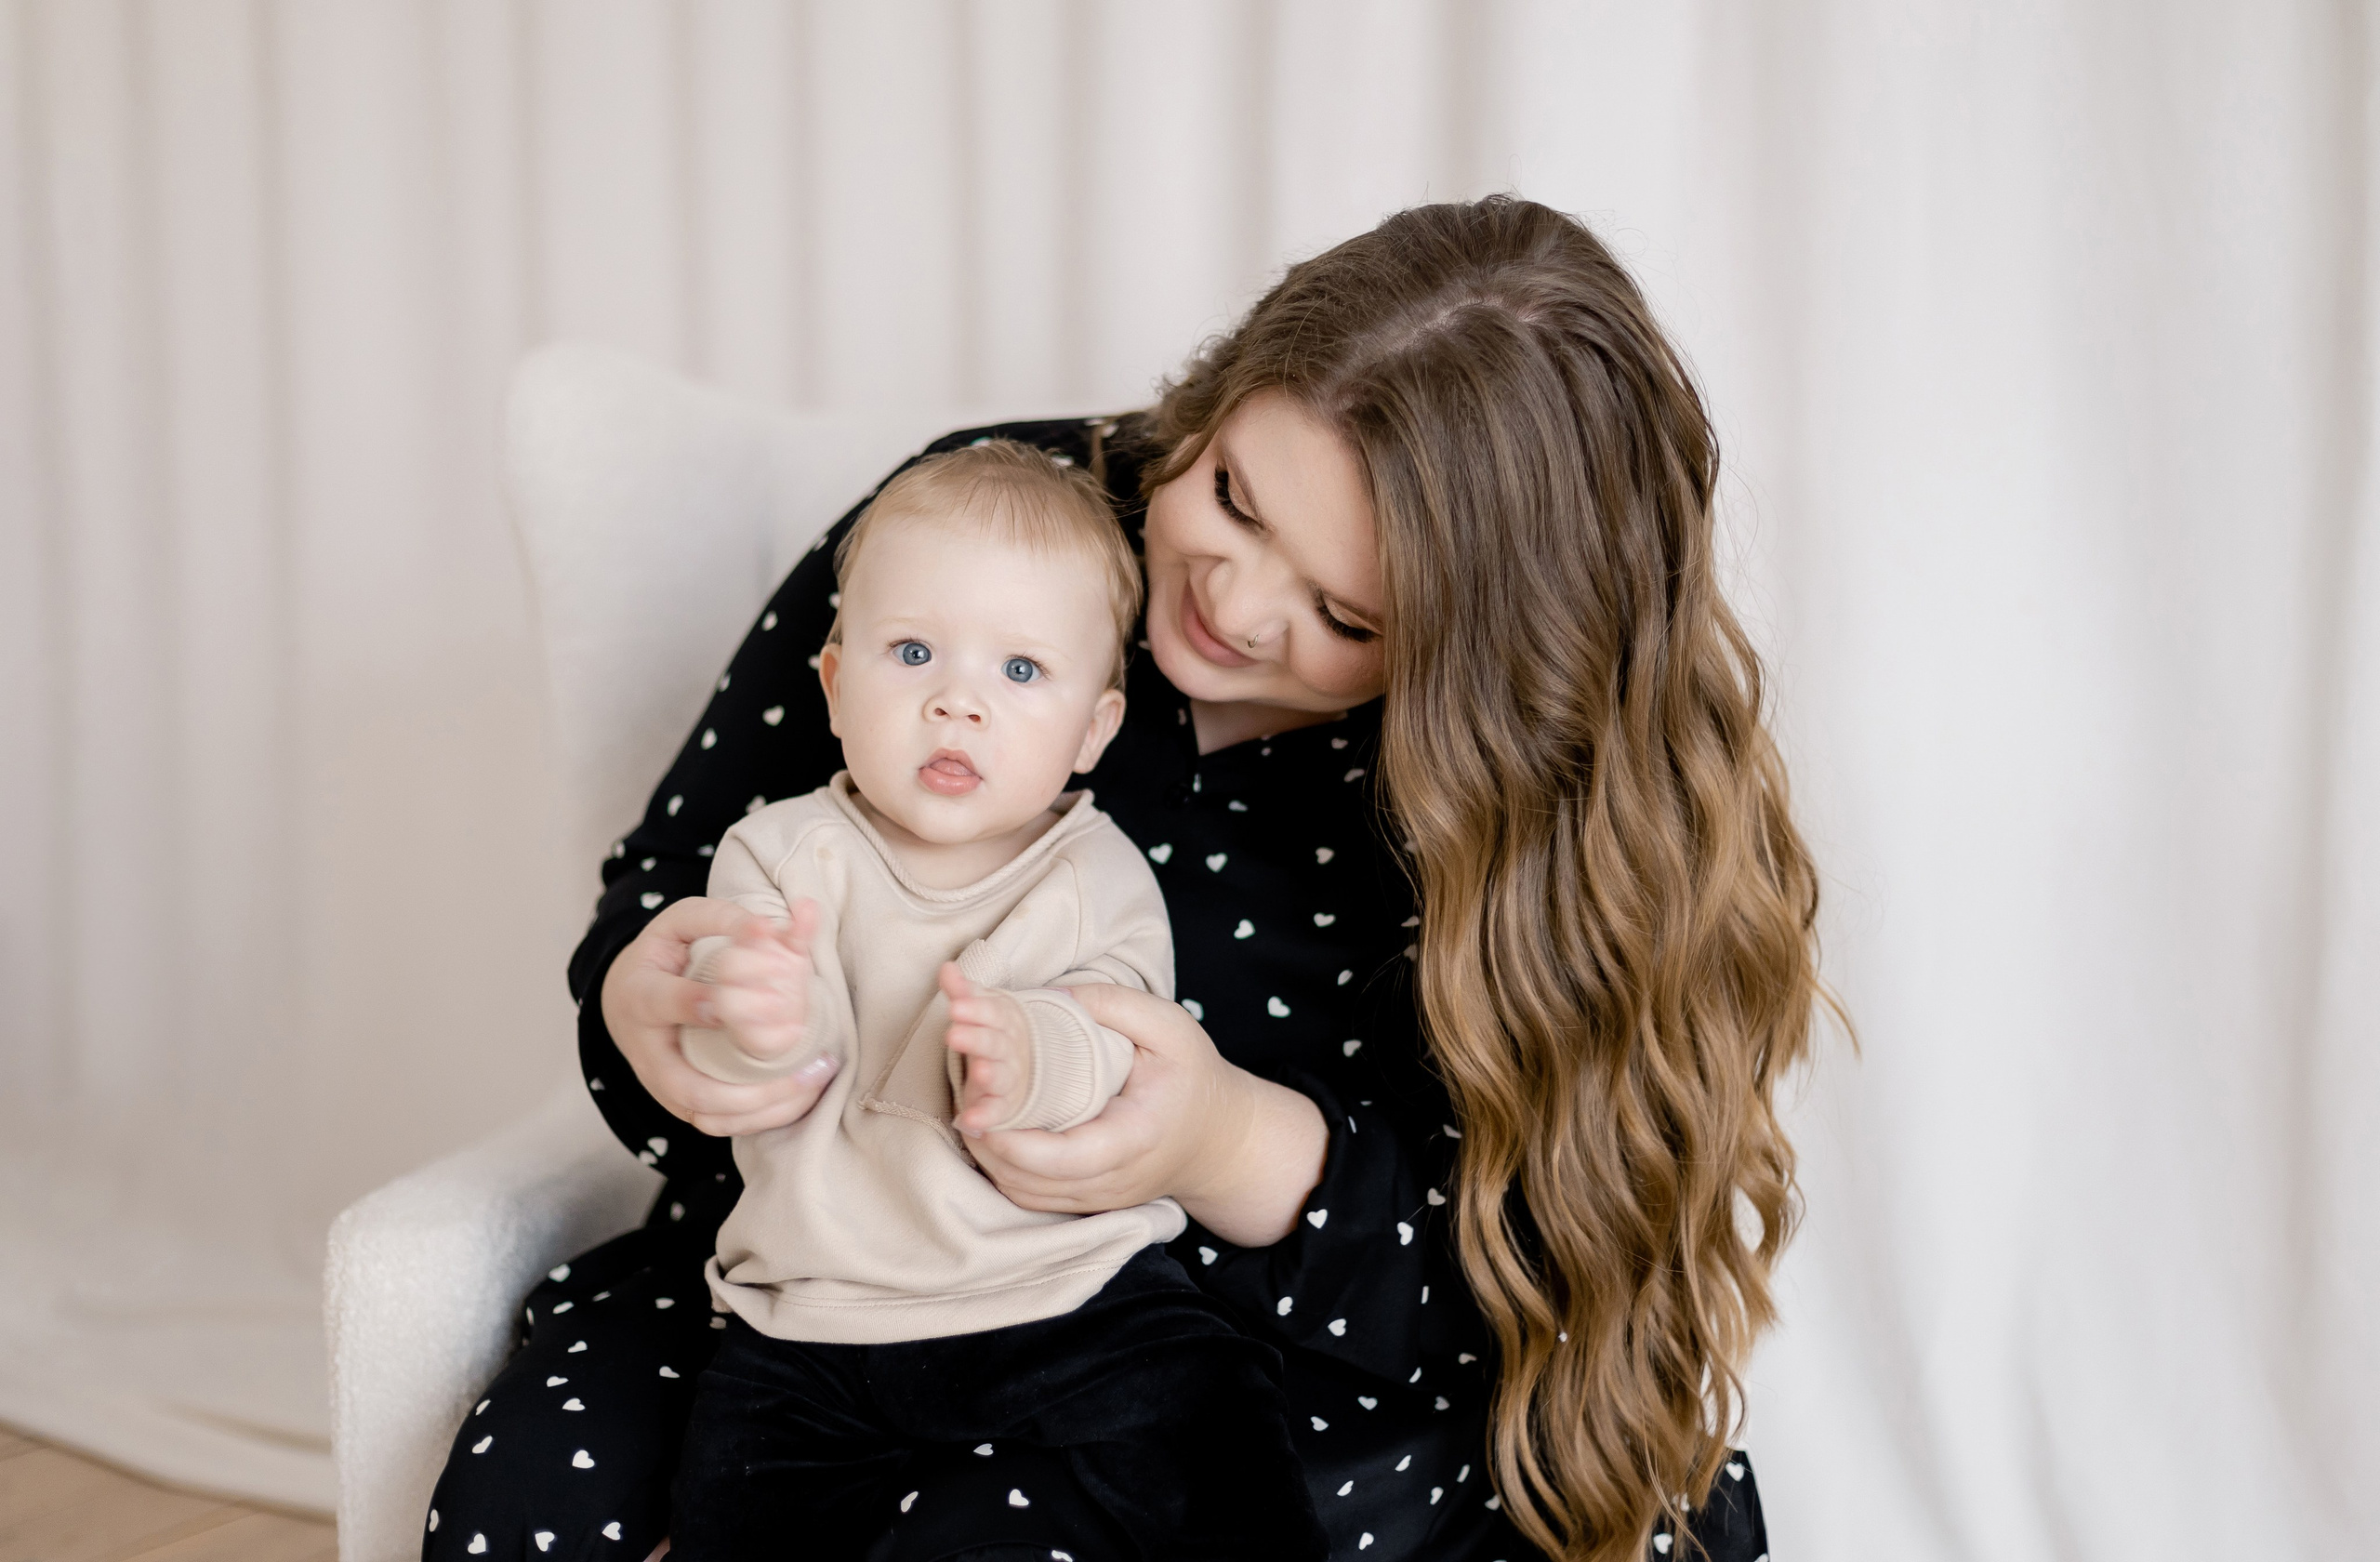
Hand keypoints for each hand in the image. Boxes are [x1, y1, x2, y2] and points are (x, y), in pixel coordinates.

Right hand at [599, 896, 838, 1136]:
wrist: (625, 998)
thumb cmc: (664, 955)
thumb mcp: (683, 923)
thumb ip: (725, 918)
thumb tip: (775, 923)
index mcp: (640, 996)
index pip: (662, 1003)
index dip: (695, 1005)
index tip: (731, 1003)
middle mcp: (646, 1051)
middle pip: (689, 1086)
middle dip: (748, 1086)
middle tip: (800, 1052)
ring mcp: (662, 1085)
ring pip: (709, 1115)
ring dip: (764, 1107)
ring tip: (812, 1078)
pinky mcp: (680, 1104)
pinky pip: (719, 1125)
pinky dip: (762, 1119)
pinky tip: (801, 1095)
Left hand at [941, 965, 1033, 1135]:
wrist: (1029, 1067)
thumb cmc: (997, 1032)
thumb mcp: (981, 1008)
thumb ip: (963, 991)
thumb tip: (946, 967)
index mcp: (1009, 1021)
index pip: (996, 1012)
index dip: (976, 1009)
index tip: (955, 1005)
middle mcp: (1013, 1049)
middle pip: (997, 1043)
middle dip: (977, 1038)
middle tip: (953, 1033)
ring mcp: (1012, 1078)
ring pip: (1001, 1076)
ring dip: (990, 1074)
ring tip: (977, 1072)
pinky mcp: (1006, 1105)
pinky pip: (996, 1111)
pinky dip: (985, 1116)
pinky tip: (968, 1119)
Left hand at [965, 984, 1328, 1246]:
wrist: (1221, 1141)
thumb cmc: (1194, 1078)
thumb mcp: (1170, 1027)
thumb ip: (1114, 1004)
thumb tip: (1050, 994)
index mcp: (1137, 1138)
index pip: (1070, 1157)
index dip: (1018, 1144)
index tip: (979, 1113)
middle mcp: (1115, 1180)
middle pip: (1034, 1182)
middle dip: (987, 1144)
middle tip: (960, 1098)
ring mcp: (1098, 1199)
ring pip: (1025, 1195)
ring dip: (988, 1158)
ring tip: (967, 1110)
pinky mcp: (1085, 1203)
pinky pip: (1030, 1197)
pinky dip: (1002, 1170)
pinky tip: (988, 1132)